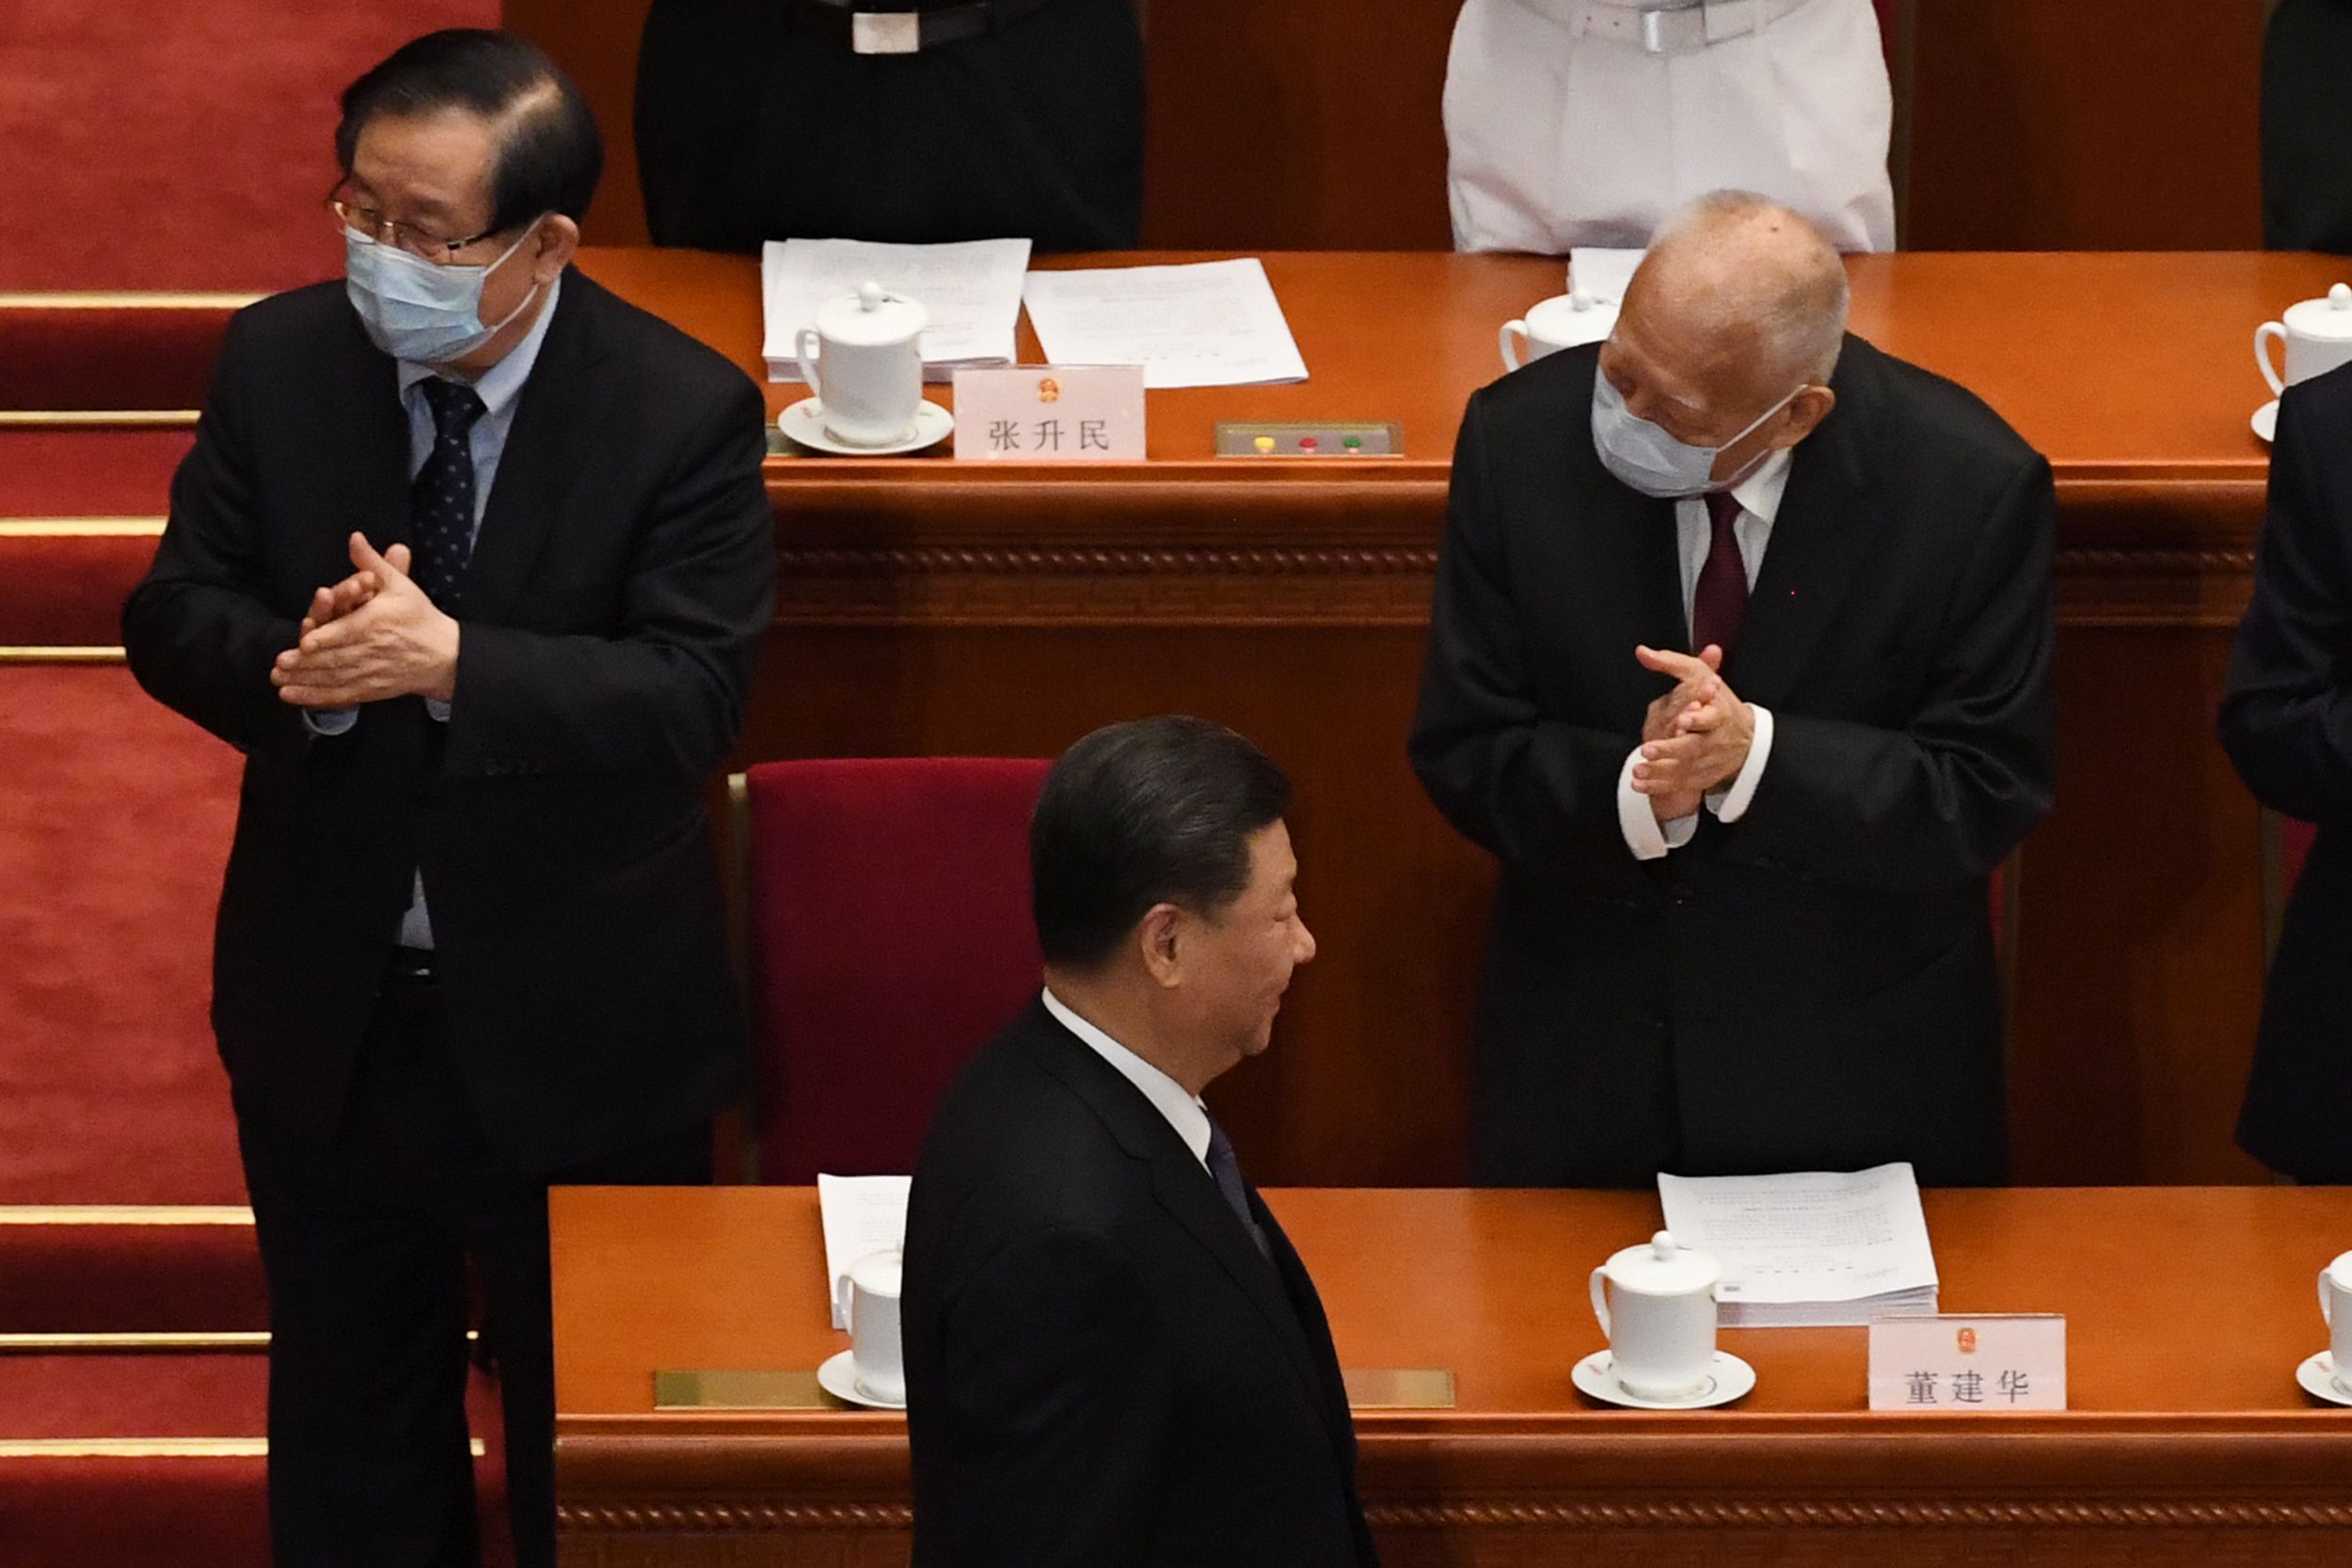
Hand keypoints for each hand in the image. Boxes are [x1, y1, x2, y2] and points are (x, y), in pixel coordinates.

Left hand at [272, 534, 458, 707]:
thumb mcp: (399, 585)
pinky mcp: (370, 689)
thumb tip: (354, 538)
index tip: (306, 641)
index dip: (327, 638)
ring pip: (334, 678)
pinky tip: (292, 695)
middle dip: (307, 663)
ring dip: (305, 681)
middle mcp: (373, 650)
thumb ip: (372, 562)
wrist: (444, 655)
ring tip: (280, 680)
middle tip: (281, 663)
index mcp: (378, 623)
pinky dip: (315, 698)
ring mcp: (371, 672)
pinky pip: (340, 695)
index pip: (349, 631)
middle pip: (336, 658)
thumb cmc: (418, 617)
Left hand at [1631, 645, 1754, 806]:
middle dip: (1671, 749)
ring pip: (1683, 768)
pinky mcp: (1701, 776)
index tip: (1683, 719)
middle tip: (1648, 749)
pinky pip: (1679, 784)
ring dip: (1659, 771)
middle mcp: (1714, 740)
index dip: (1698, 719)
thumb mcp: (1698, 675)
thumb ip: (1671, 663)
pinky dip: (1658, 786)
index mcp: (1718, 714)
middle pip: (1694, 747)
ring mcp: (1708, 760)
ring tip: (1638, 770)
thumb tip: (1642, 652)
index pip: (1710, 717)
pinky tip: (1639, 784)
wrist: (1745, 738)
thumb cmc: (1716, 702)